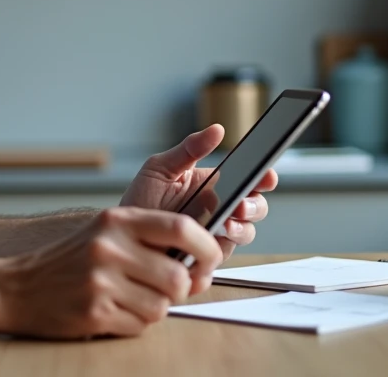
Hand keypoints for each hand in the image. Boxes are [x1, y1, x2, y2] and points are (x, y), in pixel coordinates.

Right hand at [0, 206, 223, 338]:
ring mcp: (101, 281)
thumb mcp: (104, 232)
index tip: (210, 259)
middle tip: (165, 289)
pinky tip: (114, 311)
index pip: (180, 226)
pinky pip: (140, 326)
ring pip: (162, 306)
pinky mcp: (95, 312)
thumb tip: (199, 259)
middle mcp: (110, 246)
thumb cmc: (67, 260)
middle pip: (177, 276)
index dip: (206, 246)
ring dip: (155, 309)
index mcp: (117, 220)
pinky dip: (135, 323)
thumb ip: (148, 238)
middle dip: (180, 289)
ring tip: (131, 299)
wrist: (15, 287)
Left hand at [120, 125, 277, 278]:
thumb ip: (189, 149)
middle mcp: (219, 210)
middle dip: (254, 206)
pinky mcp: (204, 257)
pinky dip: (219, 251)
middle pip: (255, 208)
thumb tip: (216, 130)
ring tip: (226, 224)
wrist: (121, 235)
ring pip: (244, 234)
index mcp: (213, 185)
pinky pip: (222, 256)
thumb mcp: (161, 168)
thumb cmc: (141, 200)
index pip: (248, 180)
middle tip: (241, 204)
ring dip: (241, 229)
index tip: (265, 177)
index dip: (263, 178)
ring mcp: (214, 234)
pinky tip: (210, 243)